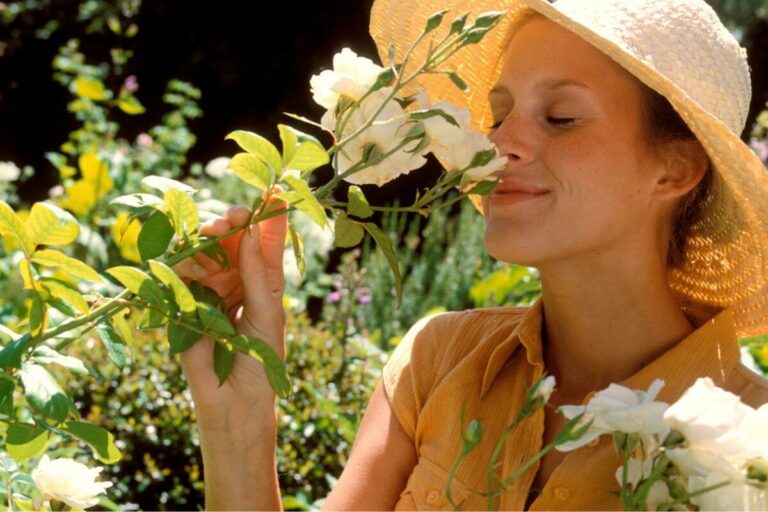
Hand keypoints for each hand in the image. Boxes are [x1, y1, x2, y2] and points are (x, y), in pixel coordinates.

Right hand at [173, 194, 287, 416]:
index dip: (269, 214)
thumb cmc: (262, 360)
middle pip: (231, 236)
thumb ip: (259, 274)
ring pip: (203, 248)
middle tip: (234, 217)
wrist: (235, 401)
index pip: (266, 239)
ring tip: (215, 245)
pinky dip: (188, 262)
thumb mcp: (268, 313)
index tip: (274, 191)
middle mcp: (235, 276)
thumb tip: (252, 230)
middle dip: (232, 221)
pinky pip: (180, 270)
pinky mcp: (183, 300)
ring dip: (209, 240)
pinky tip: (198, 267)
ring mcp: (208, 286)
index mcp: (263, 277)